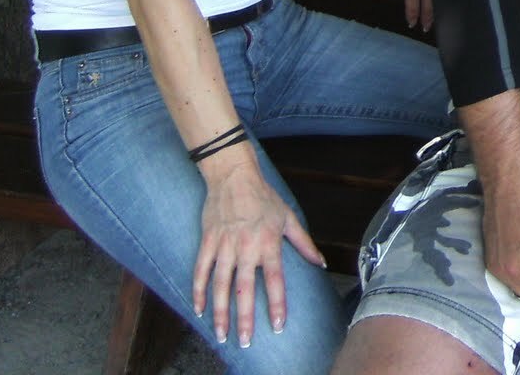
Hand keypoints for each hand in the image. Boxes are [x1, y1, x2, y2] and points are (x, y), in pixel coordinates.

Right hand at [192, 150, 325, 346]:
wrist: (234, 175)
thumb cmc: (264, 197)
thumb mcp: (288, 217)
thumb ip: (304, 243)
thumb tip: (321, 263)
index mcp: (268, 243)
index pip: (275, 280)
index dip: (277, 304)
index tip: (278, 326)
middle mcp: (246, 247)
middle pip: (245, 289)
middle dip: (245, 318)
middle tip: (245, 342)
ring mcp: (224, 245)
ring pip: (220, 285)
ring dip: (220, 312)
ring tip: (221, 335)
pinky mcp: (207, 241)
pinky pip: (200, 270)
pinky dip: (198, 291)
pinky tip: (198, 310)